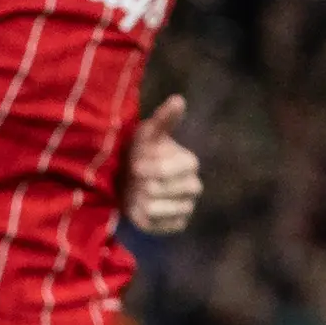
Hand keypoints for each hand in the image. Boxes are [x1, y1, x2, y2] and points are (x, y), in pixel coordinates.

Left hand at [121, 95, 201, 233]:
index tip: (134, 165)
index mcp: (189, 163)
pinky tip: (138, 207)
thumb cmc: (140, 152)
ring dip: (137, 200)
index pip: (166, 170)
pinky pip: (154, 225)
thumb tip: (178, 99)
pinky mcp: (176, 225)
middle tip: (133, 179)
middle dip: (139, 184)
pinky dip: (140, 217)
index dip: (146, 168)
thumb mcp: (147, 133)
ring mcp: (186, 207)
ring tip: (135, 192)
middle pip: (158, 190)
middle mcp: (194, 186)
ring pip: (155, 209)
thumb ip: (163, 119)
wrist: (131, 181)